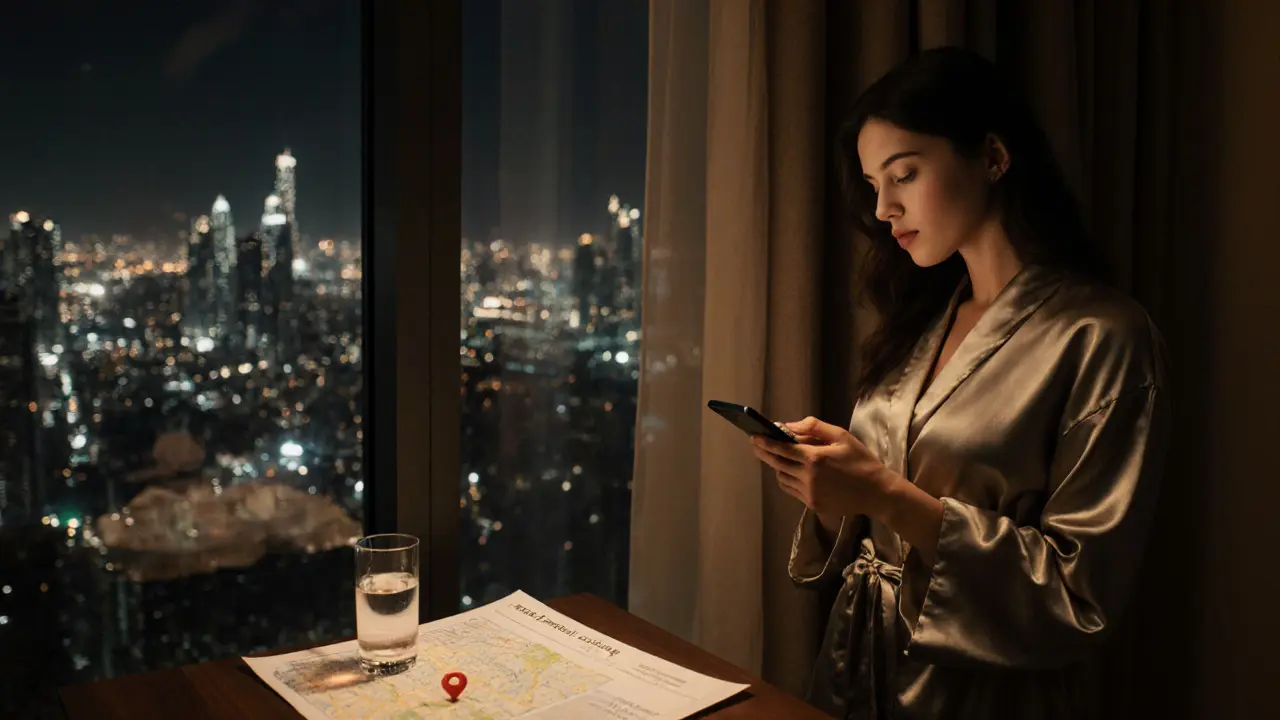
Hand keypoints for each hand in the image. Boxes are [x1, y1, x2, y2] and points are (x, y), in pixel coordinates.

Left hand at [751, 416, 897, 519]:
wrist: (876, 492)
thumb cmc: (860, 460)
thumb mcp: (841, 436)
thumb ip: (814, 428)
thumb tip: (790, 426)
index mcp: (815, 458)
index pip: (782, 449)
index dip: (765, 442)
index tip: (753, 437)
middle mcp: (808, 477)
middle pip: (777, 463)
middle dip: (764, 453)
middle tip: (756, 445)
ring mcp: (809, 493)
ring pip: (782, 478)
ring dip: (777, 466)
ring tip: (776, 457)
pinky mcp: (812, 504)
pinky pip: (791, 490)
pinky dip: (786, 479)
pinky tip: (790, 472)